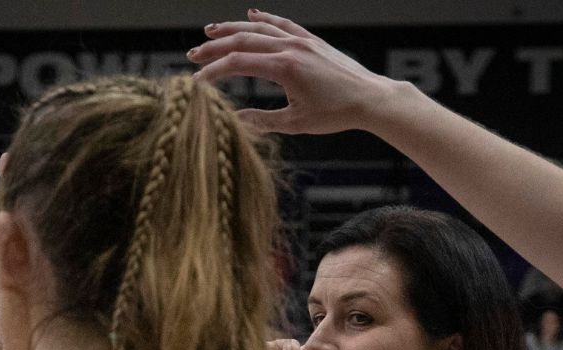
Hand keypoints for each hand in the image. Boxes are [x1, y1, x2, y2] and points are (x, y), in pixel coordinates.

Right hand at [189, 10, 411, 134]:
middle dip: (214, 48)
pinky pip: (283, 23)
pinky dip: (265, 18)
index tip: (197, 80)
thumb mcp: (296, 123)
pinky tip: (251, 13)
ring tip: (210, 31)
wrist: (370, 98)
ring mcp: (301, 41)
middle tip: (193, 55)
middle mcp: (291, 48)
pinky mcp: (311, 40)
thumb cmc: (336, 113)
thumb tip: (235, 119)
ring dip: (232, 28)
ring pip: (260, 28)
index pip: (238, 63)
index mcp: (285, 68)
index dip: (214, 71)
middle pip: (243, 41)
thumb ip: (263, 120)